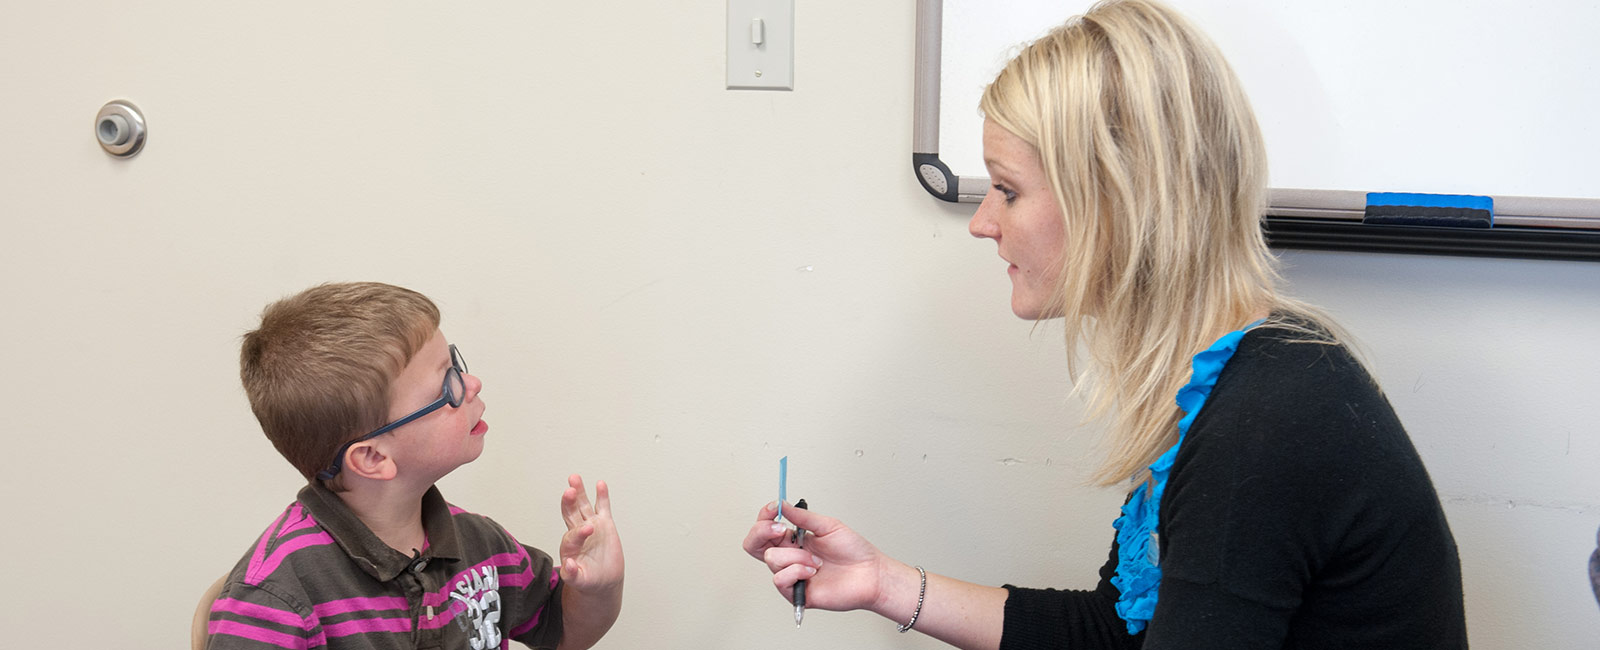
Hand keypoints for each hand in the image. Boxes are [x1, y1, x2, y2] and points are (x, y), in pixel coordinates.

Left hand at [558, 474, 622, 592]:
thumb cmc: (588, 581)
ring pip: (583, 506)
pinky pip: (602, 507)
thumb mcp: (578, 581)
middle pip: (570, 513)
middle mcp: (578, 532)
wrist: (602, 580)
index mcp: (570, 546)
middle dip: (569, 502)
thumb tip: (568, 564)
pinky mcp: (604, 524)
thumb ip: (571, 575)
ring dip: (579, 492)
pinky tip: (600, 484)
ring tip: (575, 478)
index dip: (579, 531)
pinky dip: (601, 496)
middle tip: (570, 491)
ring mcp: (591, 525)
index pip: (573, 535)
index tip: (588, 530)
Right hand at [741, 501, 889, 613]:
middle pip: (753, 544)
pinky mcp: (795, 593)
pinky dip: (797, 572)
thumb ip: (803, 517)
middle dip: (762, 531)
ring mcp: (790, 574)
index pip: (765, 528)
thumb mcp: (828, 525)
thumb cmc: (854, 551)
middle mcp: (789, 556)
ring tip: (817, 561)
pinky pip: (780, 579)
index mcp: (793, 539)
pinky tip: (813, 572)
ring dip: (797, 556)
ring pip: (772, 558)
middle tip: (783, 529)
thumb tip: (782, 504)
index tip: (776, 507)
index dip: (764, 516)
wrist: (870, 574)